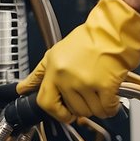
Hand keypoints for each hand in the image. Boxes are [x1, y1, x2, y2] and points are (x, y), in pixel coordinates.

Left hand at [17, 0, 139, 121]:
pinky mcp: (105, 85)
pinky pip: (106, 109)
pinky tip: (112, 95)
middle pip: (72, 109)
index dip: (56, 112)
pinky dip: (111, 106)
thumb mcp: (58, 51)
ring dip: (98, 106)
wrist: (115, 28)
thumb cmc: (92, 37)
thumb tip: (24, 87)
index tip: (64, 112)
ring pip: (90, 111)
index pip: (45, 101)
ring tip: (101, 90)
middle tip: (89, 93)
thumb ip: (40, 73)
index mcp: (53, 67)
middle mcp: (66, 75)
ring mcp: (85, 81)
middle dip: (83, 106)